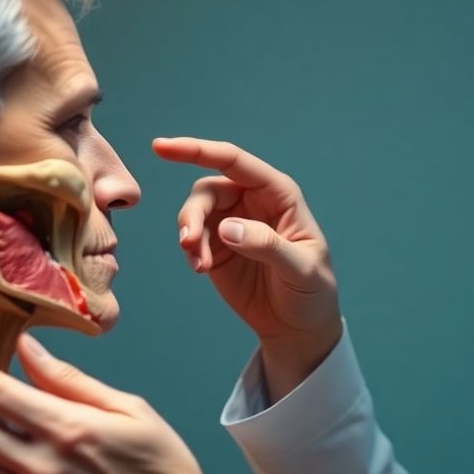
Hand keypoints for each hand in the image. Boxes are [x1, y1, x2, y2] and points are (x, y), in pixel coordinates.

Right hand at [153, 137, 342, 396]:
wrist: (299, 326)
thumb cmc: (312, 290)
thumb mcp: (300, 268)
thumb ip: (266, 245)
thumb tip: (227, 228)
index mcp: (278, 194)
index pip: (235, 163)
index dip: (198, 150)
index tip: (161, 147)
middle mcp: (252, 201)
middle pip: (208, 190)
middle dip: (192, 213)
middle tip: (188, 242)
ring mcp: (232, 223)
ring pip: (196, 212)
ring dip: (189, 234)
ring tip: (199, 265)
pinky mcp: (217, 247)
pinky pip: (192, 237)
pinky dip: (190, 250)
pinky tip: (202, 269)